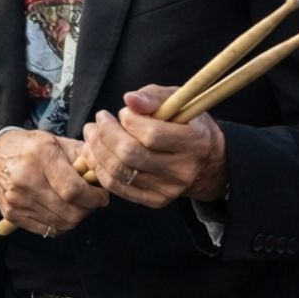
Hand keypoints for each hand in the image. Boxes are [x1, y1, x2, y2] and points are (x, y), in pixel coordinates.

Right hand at [0, 129, 109, 237]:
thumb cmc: (31, 148)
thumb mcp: (58, 142)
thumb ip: (84, 157)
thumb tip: (105, 173)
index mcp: (41, 155)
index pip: (74, 189)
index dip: (94, 198)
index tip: (101, 196)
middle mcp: (25, 178)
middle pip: (69, 211)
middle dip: (87, 210)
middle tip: (91, 201)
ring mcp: (16, 198)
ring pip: (60, 223)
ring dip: (75, 218)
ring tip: (75, 204)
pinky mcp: (11, 213)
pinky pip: (46, 229)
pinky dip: (59, 224)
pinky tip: (60, 211)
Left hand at [82, 85, 228, 207]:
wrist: (207, 163)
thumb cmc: (188, 124)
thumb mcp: (178, 101)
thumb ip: (153, 97)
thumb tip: (129, 99)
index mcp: (194, 142)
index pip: (152, 134)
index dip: (129, 120)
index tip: (123, 112)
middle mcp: (183, 169)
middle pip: (130, 154)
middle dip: (106, 134)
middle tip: (99, 120)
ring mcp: (169, 189)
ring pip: (119, 172)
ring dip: (96, 150)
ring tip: (92, 134)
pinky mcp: (156, 200)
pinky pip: (118, 187)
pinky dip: (100, 169)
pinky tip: (94, 154)